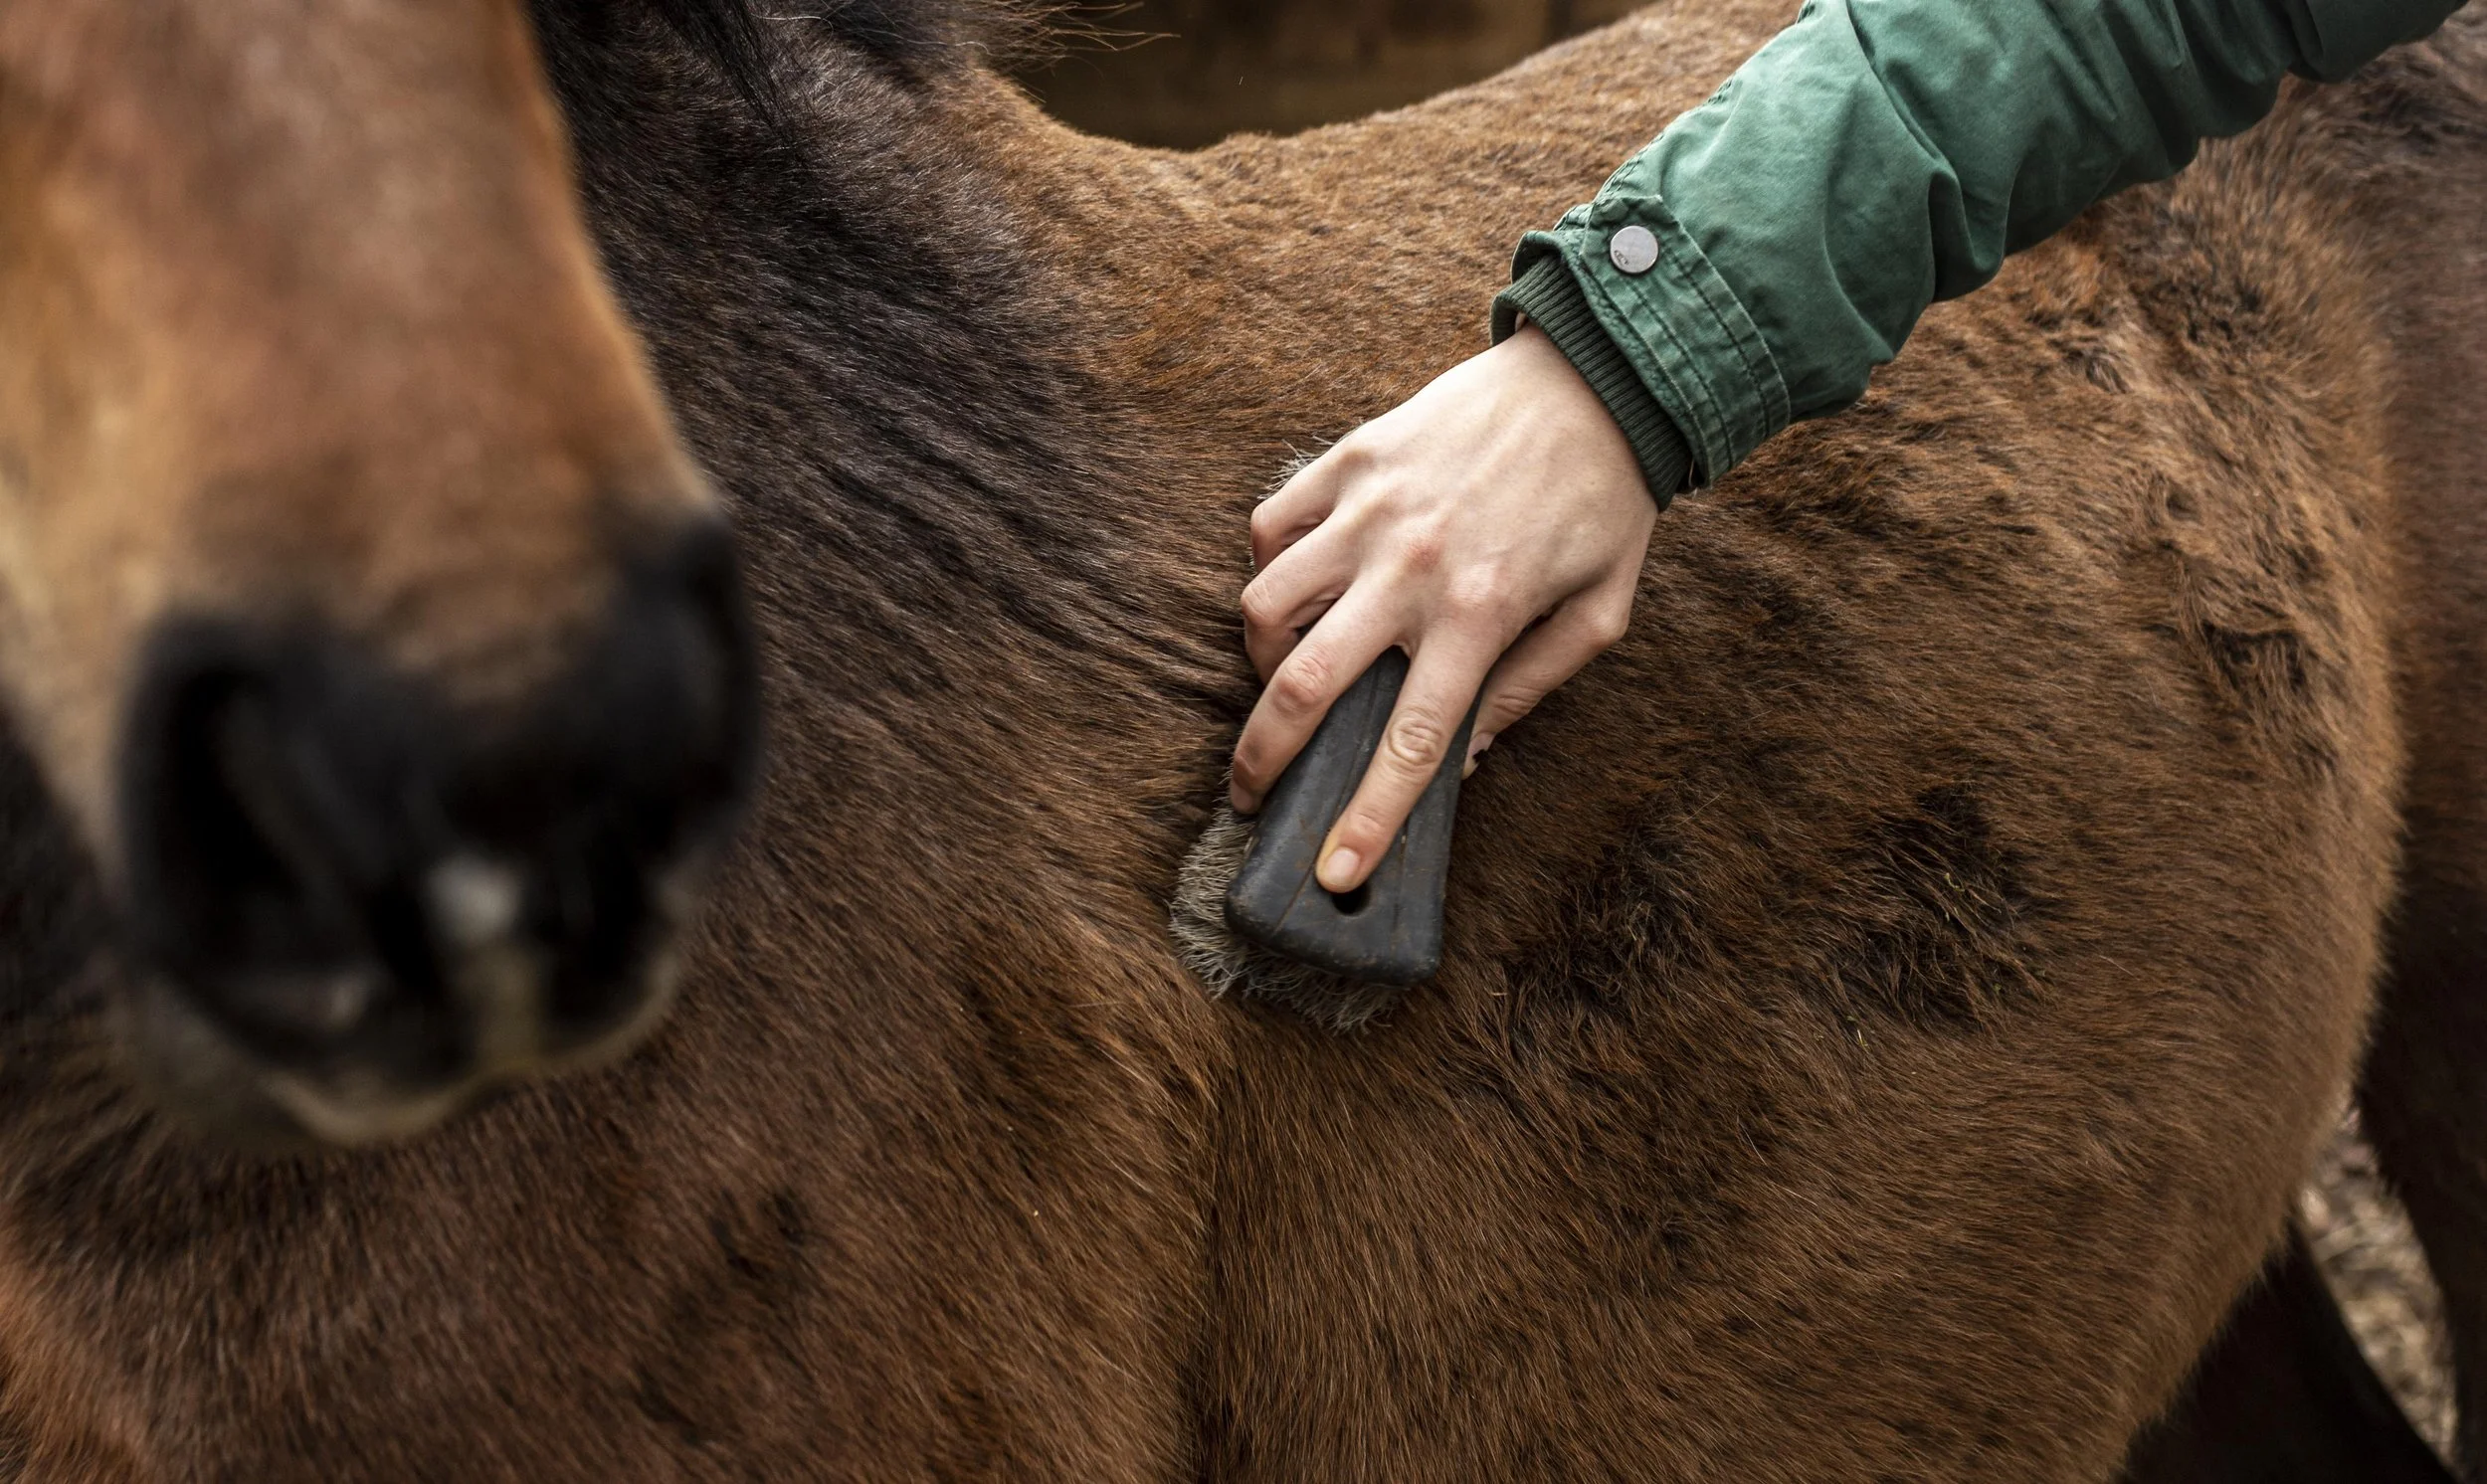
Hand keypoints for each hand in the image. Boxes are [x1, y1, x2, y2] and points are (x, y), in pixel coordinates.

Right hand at [1231, 324, 1657, 892]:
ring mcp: (1369, 509)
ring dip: (1263, 660)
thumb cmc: (1603, 501)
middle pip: (1303, 685)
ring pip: (1265, 606)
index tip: (1333, 874)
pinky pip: (1270, 527)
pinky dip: (1269, 568)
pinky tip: (1298, 586)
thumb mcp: (1600, 612)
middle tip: (1250, 793)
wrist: (1595, 377)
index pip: (1408, 742)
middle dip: (1262, 759)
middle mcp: (1412, 567)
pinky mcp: (1349, 459)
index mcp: (1481, 614)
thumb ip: (1531, 687)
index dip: (1367, 819)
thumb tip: (1465, 752)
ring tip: (1285, 678)